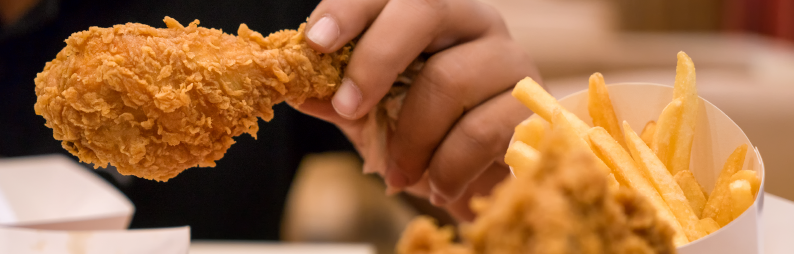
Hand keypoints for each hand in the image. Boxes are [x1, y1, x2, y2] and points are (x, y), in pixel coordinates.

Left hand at [293, 0, 539, 219]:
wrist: (481, 181)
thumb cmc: (428, 136)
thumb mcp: (372, 115)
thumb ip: (337, 97)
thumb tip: (293, 88)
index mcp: (433, 15)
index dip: (351, 8)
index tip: (315, 42)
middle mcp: (475, 23)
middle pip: (426, 8)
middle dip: (375, 59)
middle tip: (348, 108)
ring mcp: (511, 60)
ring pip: (450, 77)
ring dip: (411, 137)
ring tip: (398, 173)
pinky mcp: (533, 105)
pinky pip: (482, 130)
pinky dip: (448, 167)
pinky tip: (438, 185)